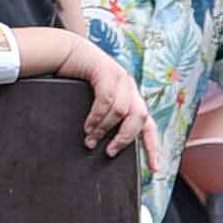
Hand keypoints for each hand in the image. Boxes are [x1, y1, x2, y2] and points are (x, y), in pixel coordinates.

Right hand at [47, 32, 146, 156]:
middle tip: (109, 152)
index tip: (154, 169)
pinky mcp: (107, 71)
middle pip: (140, 118)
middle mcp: (131, 88)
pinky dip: (97, 117)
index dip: (152, 148)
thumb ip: (106, 122)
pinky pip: (106, 100)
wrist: (69, 53)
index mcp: (132, 99)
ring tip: (90, 141)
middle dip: (125, 139)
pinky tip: (87, 126)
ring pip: (122, 111)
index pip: (148, 126)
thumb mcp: (98, 105)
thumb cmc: (80, 83)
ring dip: (105, 130)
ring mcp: (121, 78)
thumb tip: (104, 148)